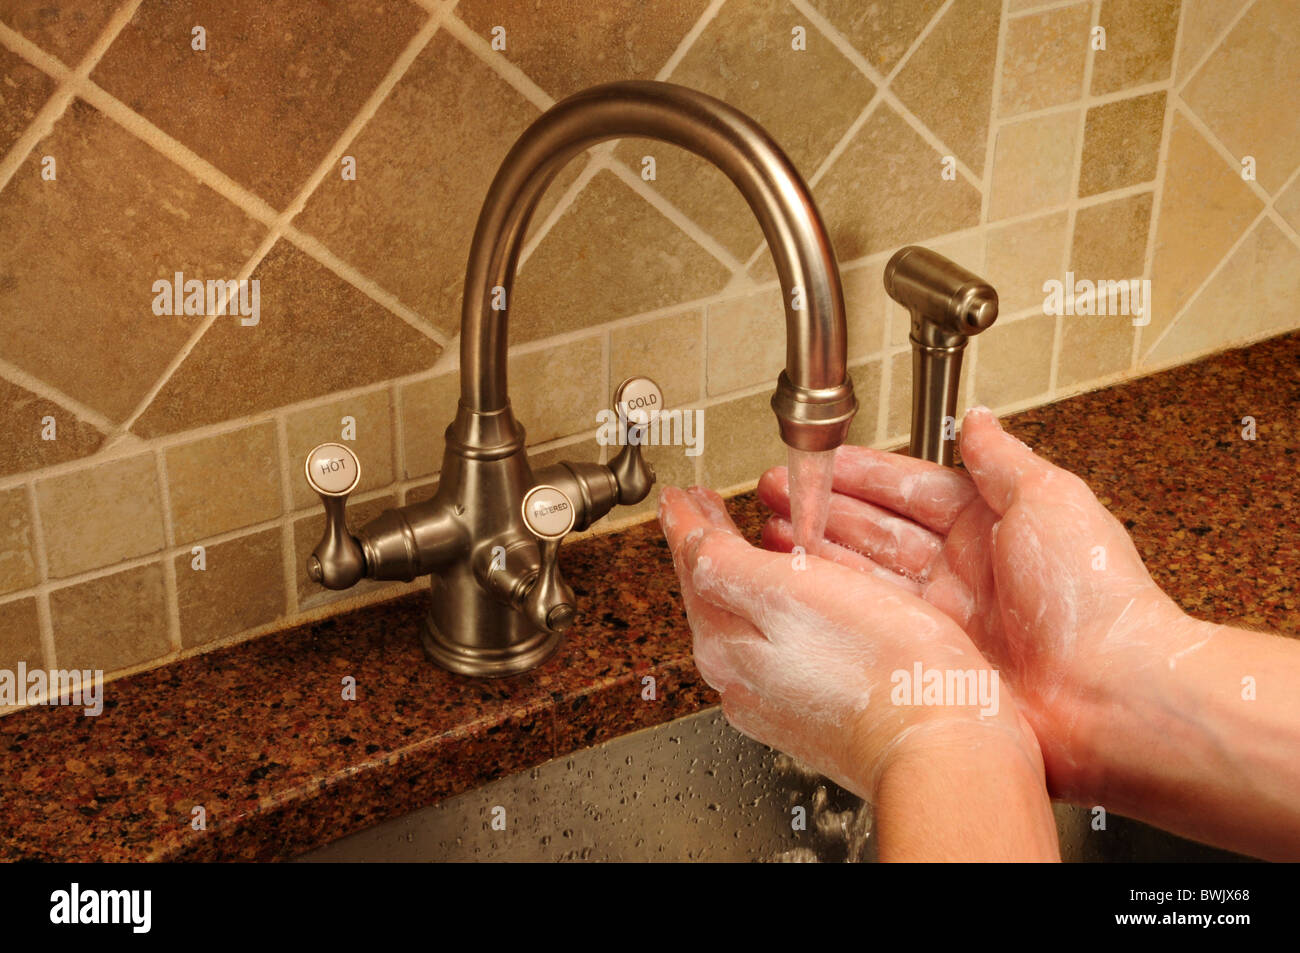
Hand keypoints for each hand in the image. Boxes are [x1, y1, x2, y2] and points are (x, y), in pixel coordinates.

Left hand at [658, 484, 1040, 802]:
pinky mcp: (814, 715)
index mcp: (729, 643)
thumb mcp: (793, 593)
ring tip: (747, 545)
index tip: (678, 496)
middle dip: (709, 547)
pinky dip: (776, 612)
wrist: (944, 752)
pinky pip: (777, 649)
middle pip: (712, 596)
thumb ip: (727, 566)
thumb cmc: (886, 671)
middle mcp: (742, 678)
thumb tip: (686, 540)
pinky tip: (796, 603)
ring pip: (743, 622)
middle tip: (705, 512)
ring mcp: (776, 701)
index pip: (693, 565)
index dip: (687, 520)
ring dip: (741, 577)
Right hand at [757, 406, 1203, 799]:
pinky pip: (871, 622)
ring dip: (819, 551)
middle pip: (877, 529)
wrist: (1114, 695)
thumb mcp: (1049, 500)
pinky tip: (800, 585)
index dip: (860, 472)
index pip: (909, 487)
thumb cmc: (1095, 596)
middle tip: (779, 492)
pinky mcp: (932, 660)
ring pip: (865, 574)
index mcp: (991, 526)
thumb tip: (978, 418)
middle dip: (825, 507)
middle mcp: (963, 571)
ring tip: (773, 533)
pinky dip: (833, 600)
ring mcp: (944, 618)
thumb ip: (1001, 459)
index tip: (820, 458)